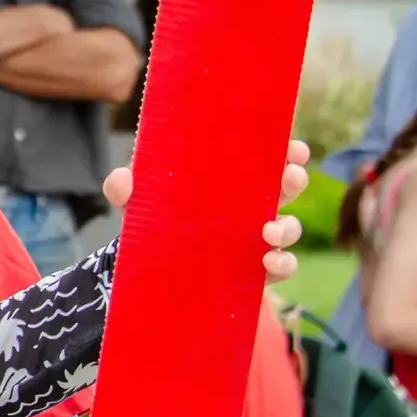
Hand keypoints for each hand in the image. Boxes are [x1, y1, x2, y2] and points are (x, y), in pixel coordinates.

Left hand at [102, 139, 310, 281]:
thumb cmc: (155, 217)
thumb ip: (125, 188)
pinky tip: (268, 263)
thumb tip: (122, 181)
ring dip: (286, 227)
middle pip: (286, 187)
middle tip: (289, 176)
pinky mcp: (254, 269)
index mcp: (231, 180)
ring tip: (268, 232)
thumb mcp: (138, 201)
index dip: (286, 151)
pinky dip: (282, 264)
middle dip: (294, 179)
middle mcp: (251, 206)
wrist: (151, 263)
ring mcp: (256, 238)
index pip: (266, 159)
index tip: (293, 147)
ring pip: (288, 227)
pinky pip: (282, 266)